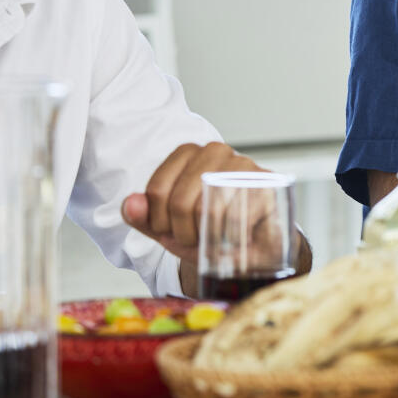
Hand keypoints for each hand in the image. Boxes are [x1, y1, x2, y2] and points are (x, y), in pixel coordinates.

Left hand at [120, 142, 259, 263]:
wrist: (254, 247)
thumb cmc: (210, 233)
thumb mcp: (170, 229)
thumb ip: (145, 218)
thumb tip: (130, 204)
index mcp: (188, 153)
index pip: (157, 190)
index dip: (159, 222)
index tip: (171, 233)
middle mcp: (215, 151)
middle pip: (180, 202)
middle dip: (182, 233)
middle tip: (195, 241)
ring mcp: (243, 164)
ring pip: (207, 210)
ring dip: (207, 239)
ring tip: (215, 241)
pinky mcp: (267, 184)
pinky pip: (235, 219)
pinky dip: (230, 240)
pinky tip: (235, 241)